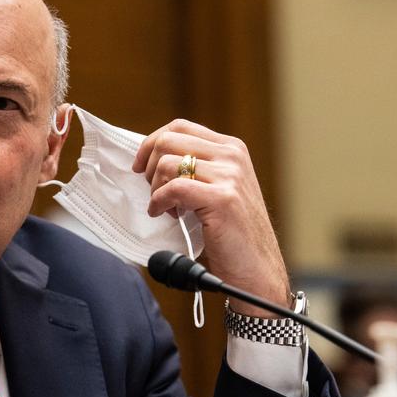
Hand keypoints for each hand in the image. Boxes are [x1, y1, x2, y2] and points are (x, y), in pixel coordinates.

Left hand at [134, 119, 288, 316]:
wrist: (257, 270)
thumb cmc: (232, 235)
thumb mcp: (218, 190)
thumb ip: (196, 169)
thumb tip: (153, 157)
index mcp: (231, 148)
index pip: (179, 127)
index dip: (151, 143)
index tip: (140, 167)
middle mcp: (232, 156)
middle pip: (168, 140)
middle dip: (149, 166)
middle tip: (153, 191)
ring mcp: (230, 176)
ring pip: (166, 164)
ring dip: (155, 188)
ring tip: (164, 208)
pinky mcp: (222, 199)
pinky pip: (173, 188)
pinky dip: (159, 202)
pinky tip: (163, 215)